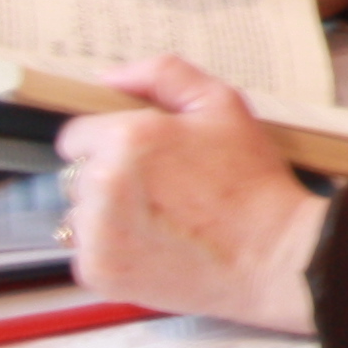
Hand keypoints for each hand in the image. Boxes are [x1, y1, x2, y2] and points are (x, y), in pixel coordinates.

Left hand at [59, 59, 326, 332]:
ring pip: (81, 214)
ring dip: (109, 214)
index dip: (111, 141)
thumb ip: (164, 75)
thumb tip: (109, 77)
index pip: (77, 135)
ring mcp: (95, 233)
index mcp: (127, 138)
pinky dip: (113, 250)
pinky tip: (154, 245)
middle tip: (164, 188)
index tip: (144, 156)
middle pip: (79, 175)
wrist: (270, 254)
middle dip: (112, 177)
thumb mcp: (223, 106)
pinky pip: (86, 252)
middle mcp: (101, 184)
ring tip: (160, 219)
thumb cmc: (251, 180)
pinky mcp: (97, 272)